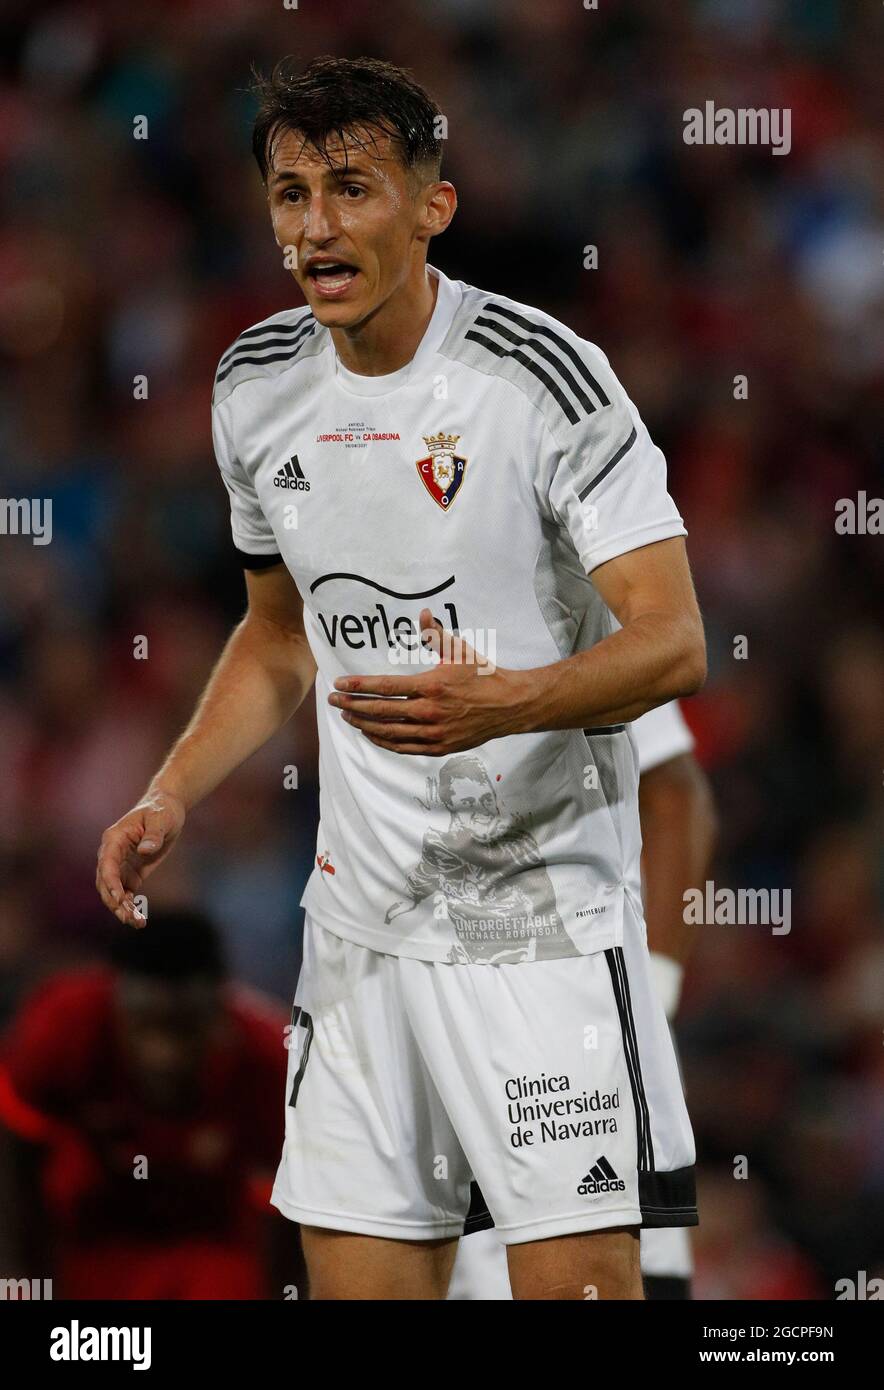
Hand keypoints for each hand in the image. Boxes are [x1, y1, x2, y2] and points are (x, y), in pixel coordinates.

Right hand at [95, 787, 185, 925]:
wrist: (167, 808)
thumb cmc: (162, 809)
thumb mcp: (161, 818)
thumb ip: (153, 834)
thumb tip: (145, 850)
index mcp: (114, 839)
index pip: (107, 864)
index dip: (111, 883)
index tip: (120, 899)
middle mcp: (112, 853)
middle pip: (106, 882)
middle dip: (115, 901)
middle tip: (129, 917)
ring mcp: (120, 864)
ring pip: (114, 891)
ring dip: (122, 908)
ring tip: (136, 923)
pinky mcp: (131, 872)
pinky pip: (126, 892)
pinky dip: (130, 905)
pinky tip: (139, 919)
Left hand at [328, 609, 530, 755]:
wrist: (509, 705)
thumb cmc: (483, 675)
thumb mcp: (460, 650)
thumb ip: (436, 634)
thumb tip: (423, 613)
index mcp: (431, 686)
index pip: (385, 687)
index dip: (359, 687)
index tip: (340, 685)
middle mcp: (429, 712)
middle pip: (381, 711)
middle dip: (353, 706)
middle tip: (333, 701)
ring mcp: (433, 733)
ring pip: (389, 732)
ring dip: (364, 724)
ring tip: (348, 717)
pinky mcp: (439, 747)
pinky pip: (404, 747)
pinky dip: (384, 741)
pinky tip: (371, 733)